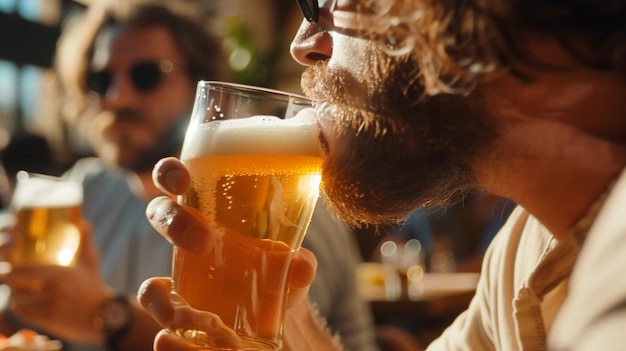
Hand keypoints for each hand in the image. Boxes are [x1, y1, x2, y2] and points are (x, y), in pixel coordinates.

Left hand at [1, 222, 111, 342]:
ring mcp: (52, 307)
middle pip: (19, 287)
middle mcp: (56, 291)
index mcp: (63, 274)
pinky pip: (25, 314)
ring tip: (17, 292)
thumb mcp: (91, 263)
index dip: (13, 270)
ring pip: (20, 301)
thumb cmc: (94, 287)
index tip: (7, 268)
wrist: (105, 315)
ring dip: (16, 296)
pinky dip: (20, 309)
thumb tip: (84, 222)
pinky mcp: (50, 321)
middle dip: (11, 283)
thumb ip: (85, 242)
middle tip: (8, 279)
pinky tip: (22, 304)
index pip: (28, 271)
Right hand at [140, 157, 317, 349]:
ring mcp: (179, 277)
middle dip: (171, 221)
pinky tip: (178, 325)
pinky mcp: (178, 310)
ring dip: (159, 293)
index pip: (179, 180)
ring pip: (150, 283)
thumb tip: (302, 267)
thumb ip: (299, 264)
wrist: (276, 314)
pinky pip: (156, 308)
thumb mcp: (292, 266)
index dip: (170, 173)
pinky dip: (161, 316)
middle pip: (159, 214)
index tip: (182, 178)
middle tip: (202, 240)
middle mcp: (188, 236)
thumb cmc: (277, 272)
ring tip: (187, 307)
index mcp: (212, 209)